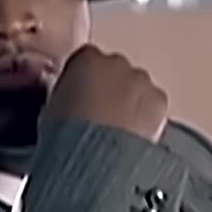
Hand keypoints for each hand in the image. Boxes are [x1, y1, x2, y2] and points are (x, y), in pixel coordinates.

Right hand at [41, 44, 167, 141]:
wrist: (94, 154)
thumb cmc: (68, 133)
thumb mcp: (52, 108)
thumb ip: (65, 95)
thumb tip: (69, 104)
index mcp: (85, 58)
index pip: (86, 60)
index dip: (84, 82)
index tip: (82, 98)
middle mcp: (117, 62)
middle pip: (116, 71)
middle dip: (111, 90)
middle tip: (102, 117)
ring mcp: (141, 80)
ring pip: (138, 88)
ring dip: (131, 103)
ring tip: (118, 130)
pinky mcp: (159, 100)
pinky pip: (154, 106)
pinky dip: (148, 117)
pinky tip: (135, 135)